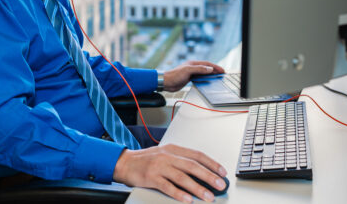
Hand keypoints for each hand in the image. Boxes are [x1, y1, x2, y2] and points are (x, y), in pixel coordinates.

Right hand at [112, 144, 227, 202]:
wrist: (124, 162)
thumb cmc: (146, 160)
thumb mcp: (165, 154)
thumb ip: (181, 160)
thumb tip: (202, 171)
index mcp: (173, 149)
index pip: (196, 154)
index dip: (211, 163)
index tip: (222, 172)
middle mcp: (167, 156)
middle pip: (192, 165)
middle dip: (208, 175)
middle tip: (220, 184)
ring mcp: (159, 166)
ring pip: (182, 177)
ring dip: (197, 187)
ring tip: (208, 196)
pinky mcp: (151, 177)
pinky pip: (167, 186)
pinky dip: (179, 193)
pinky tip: (187, 200)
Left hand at [163, 61, 224, 91]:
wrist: (166, 82)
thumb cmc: (174, 75)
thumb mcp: (188, 71)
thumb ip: (199, 69)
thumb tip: (209, 69)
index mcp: (193, 63)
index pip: (207, 64)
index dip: (215, 67)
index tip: (222, 70)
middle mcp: (192, 67)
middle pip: (206, 68)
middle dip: (214, 70)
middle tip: (222, 74)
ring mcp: (191, 73)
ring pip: (203, 73)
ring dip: (210, 75)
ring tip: (217, 77)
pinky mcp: (189, 78)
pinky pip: (200, 77)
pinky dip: (205, 79)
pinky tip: (208, 81)